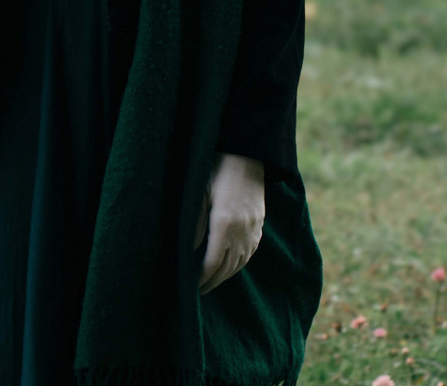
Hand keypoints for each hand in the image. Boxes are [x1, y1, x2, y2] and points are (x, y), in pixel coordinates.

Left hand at [194, 153, 264, 294]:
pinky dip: (239, 263)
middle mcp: (242, 231)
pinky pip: (250, 252)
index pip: (213, 262)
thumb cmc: (216, 170)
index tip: (191, 286)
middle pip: (228, 267)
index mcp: (224, 224)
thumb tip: (186, 250)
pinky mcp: (260, 224)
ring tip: (212, 281)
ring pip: (240, 262)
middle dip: (213, 281)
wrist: (247, 154)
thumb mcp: (199, 194)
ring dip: (226, 275)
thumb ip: (194, 224)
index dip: (202, 277)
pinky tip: (231, 266)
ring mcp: (254, 228)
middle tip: (199, 290)